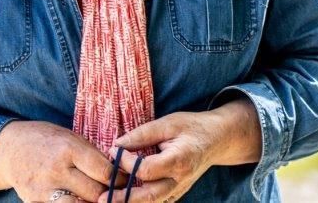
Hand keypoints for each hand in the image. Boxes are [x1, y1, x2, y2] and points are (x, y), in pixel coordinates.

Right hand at [0, 120, 129, 201]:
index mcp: (69, 149)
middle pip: (95, 194)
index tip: (124, 180)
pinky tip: (77, 200)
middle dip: (109, 196)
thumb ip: (91, 154)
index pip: (105, 172)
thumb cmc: (45, 139)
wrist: (9, 149)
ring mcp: (44, 190)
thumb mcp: (69, 137)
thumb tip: (118, 170)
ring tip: (96, 199)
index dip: (119, 179)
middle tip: (114, 194)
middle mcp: (57, 170)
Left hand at [93, 110, 224, 202]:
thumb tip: (117, 144)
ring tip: (108, 201)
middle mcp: (179, 180)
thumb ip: (143, 134)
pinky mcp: (176, 193)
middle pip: (149, 196)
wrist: (216, 140)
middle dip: (123, 198)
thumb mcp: (168, 123)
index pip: (146, 169)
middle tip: (101, 198)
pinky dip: (141, 201)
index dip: (126, 163)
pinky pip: (157, 202)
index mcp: (179, 161)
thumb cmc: (191, 127)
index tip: (114, 151)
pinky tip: (124, 199)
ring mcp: (179, 190)